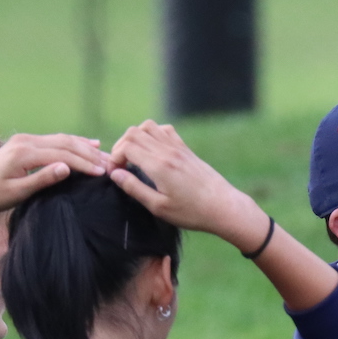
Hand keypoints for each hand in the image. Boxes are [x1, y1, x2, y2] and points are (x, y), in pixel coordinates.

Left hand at [0, 133, 108, 215]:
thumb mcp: (16, 193)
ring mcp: (25, 139)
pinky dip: (73, 142)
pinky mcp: (25, 142)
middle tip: (111, 164)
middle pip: (65, 142)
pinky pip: (54, 139)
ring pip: (62, 138)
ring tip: (106, 155)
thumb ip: (42, 179)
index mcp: (24, 153)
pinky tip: (90, 143)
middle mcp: (26, 141)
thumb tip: (67, 168)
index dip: (84, 163)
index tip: (103, 172)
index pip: (62, 155)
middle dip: (90, 153)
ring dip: (85, 146)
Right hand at [108, 120, 266, 248]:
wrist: (223, 207)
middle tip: (121, 165)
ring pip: (149, 126)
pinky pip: (166, 130)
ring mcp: (178, 148)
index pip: (126, 146)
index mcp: (159, 166)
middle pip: (134, 132)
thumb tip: (115, 174)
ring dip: (135, 137)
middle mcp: (168, 151)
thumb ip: (135, 189)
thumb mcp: (159, 207)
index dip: (114, 157)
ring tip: (134, 156)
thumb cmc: (192, 212)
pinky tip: (153, 151)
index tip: (114, 172)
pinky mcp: (186, 149)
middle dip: (120, 146)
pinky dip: (153, 134)